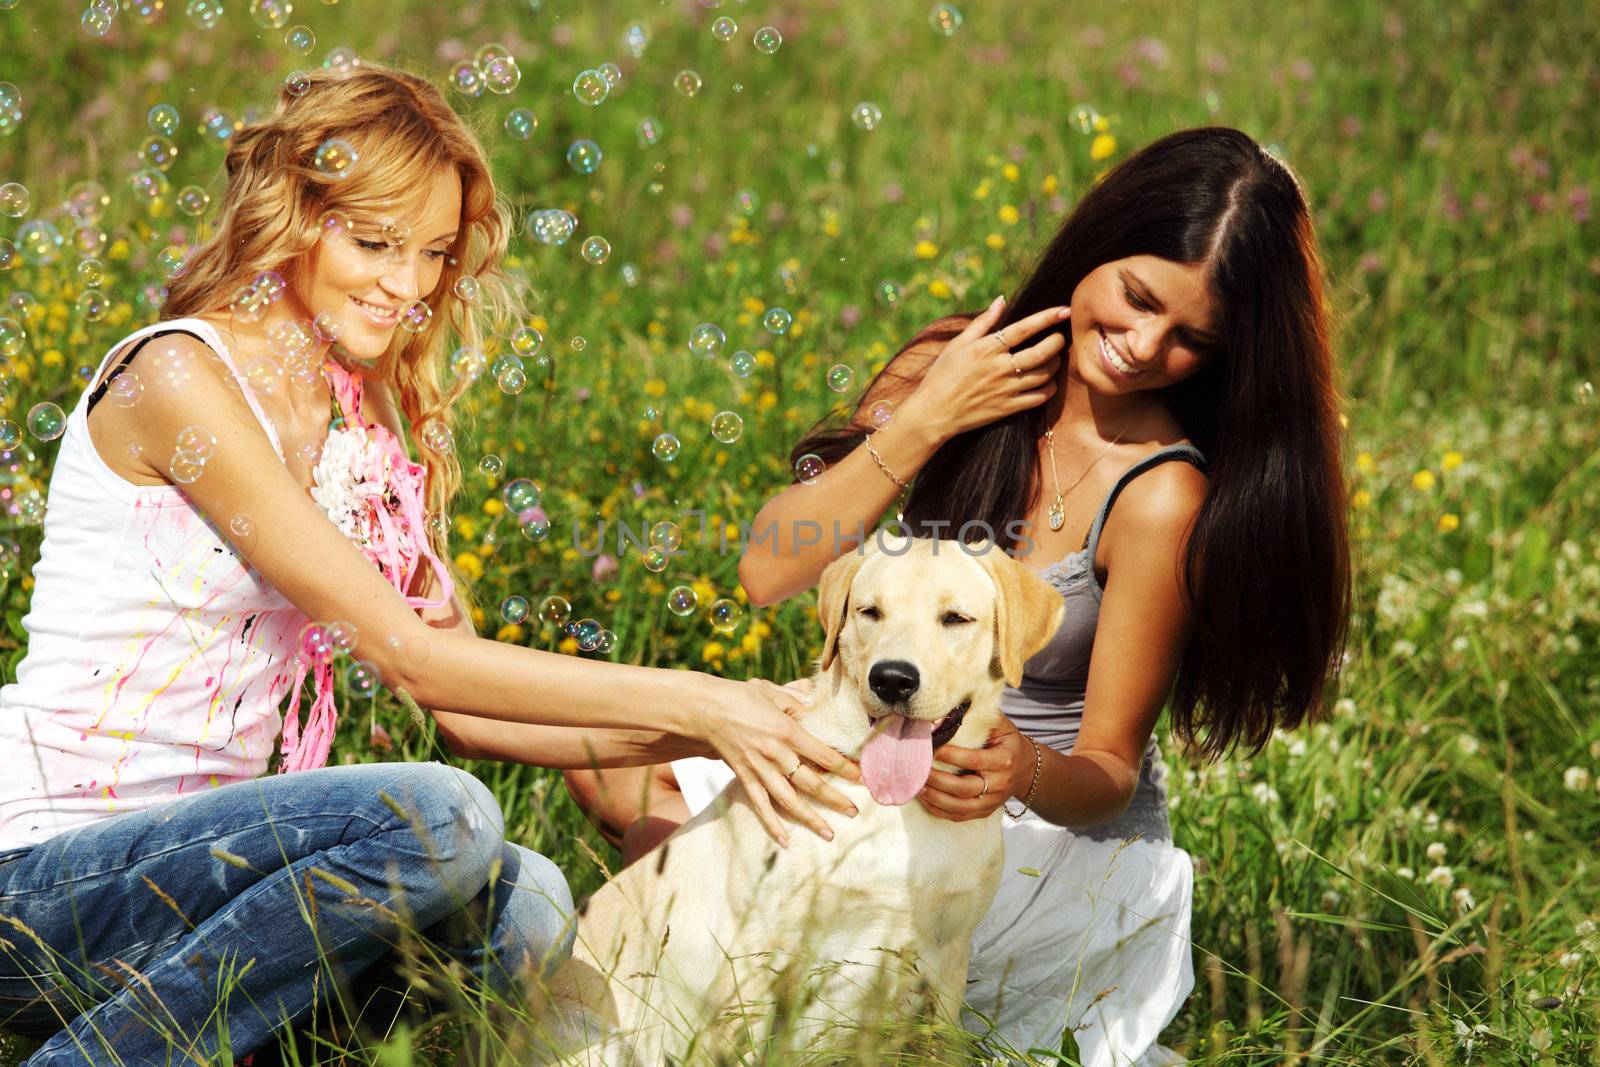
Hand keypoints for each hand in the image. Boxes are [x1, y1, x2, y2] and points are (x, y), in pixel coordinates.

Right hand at [688, 676, 860, 846]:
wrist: (704, 709)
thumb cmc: (741, 697)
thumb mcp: (773, 692)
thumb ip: (798, 700)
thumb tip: (817, 700)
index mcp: (787, 731)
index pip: (823, 755)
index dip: (845, 768)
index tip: (862, 779)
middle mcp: (775, 753)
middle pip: (811, 783)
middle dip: (835, 799)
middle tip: (854, 812)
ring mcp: (759, 768)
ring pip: (789, 800)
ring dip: (810, 818)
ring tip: (829, 833)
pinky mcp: (744, 777)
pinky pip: (760, 805)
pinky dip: (772, 824)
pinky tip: (785, 840)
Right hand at [905, 296, 1068, 441]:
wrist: (933, 413)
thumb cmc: (942, 375)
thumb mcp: (957, 344)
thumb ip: (982, 322)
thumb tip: (1002, 300)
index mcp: (986, 348)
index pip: (1024, 328)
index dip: (1047, 318)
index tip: (1064, 310)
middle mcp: (999, 368)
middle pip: (1041, 352)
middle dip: (1057, 342)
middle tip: (1060, 337)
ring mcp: (1005, 389)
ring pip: (1044, 374)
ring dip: (1055, 364)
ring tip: (1054, 358)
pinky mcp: (1008, 408)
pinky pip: (1038, 397)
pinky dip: (1049, 388)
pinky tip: (1047, 381)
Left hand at [917, 714, 1032, 821]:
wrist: (1025, 769)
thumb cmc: (1006, 741)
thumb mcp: (1000, 725)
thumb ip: (976, 717)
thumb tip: (944, 715)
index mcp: (1004, 760)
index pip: (974, 760)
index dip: (952, 756)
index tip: (932, 748)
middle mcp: (999, 784)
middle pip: (965, 788)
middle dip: (938, 780)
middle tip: (919, 770)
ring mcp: (992, 801)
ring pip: (961, 807)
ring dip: (935, 798)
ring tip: (917, 786)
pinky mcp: (984, 812)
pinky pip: (959, 816)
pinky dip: (939, 810)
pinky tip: (924, 799)